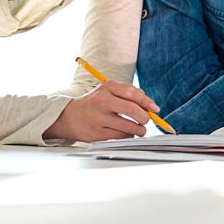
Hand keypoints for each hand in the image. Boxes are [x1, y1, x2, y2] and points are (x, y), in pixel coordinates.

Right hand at [43, 81, 158, 141]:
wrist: (69, 116)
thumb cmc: (95, 103)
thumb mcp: (108, 91)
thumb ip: (128, 94)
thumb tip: (150, 106)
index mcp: (107, 87)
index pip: (133, 93)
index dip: (147, 102)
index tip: (155, 108)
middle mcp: (102, 101)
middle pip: (132, 110)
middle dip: (145, 117)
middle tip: (146, 120)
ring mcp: (98, 118)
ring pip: (129, 126)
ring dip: (139, 130)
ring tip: (140, 129)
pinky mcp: (96, 133)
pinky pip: (121, 137)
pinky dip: (129, 136)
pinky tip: (127, 133)